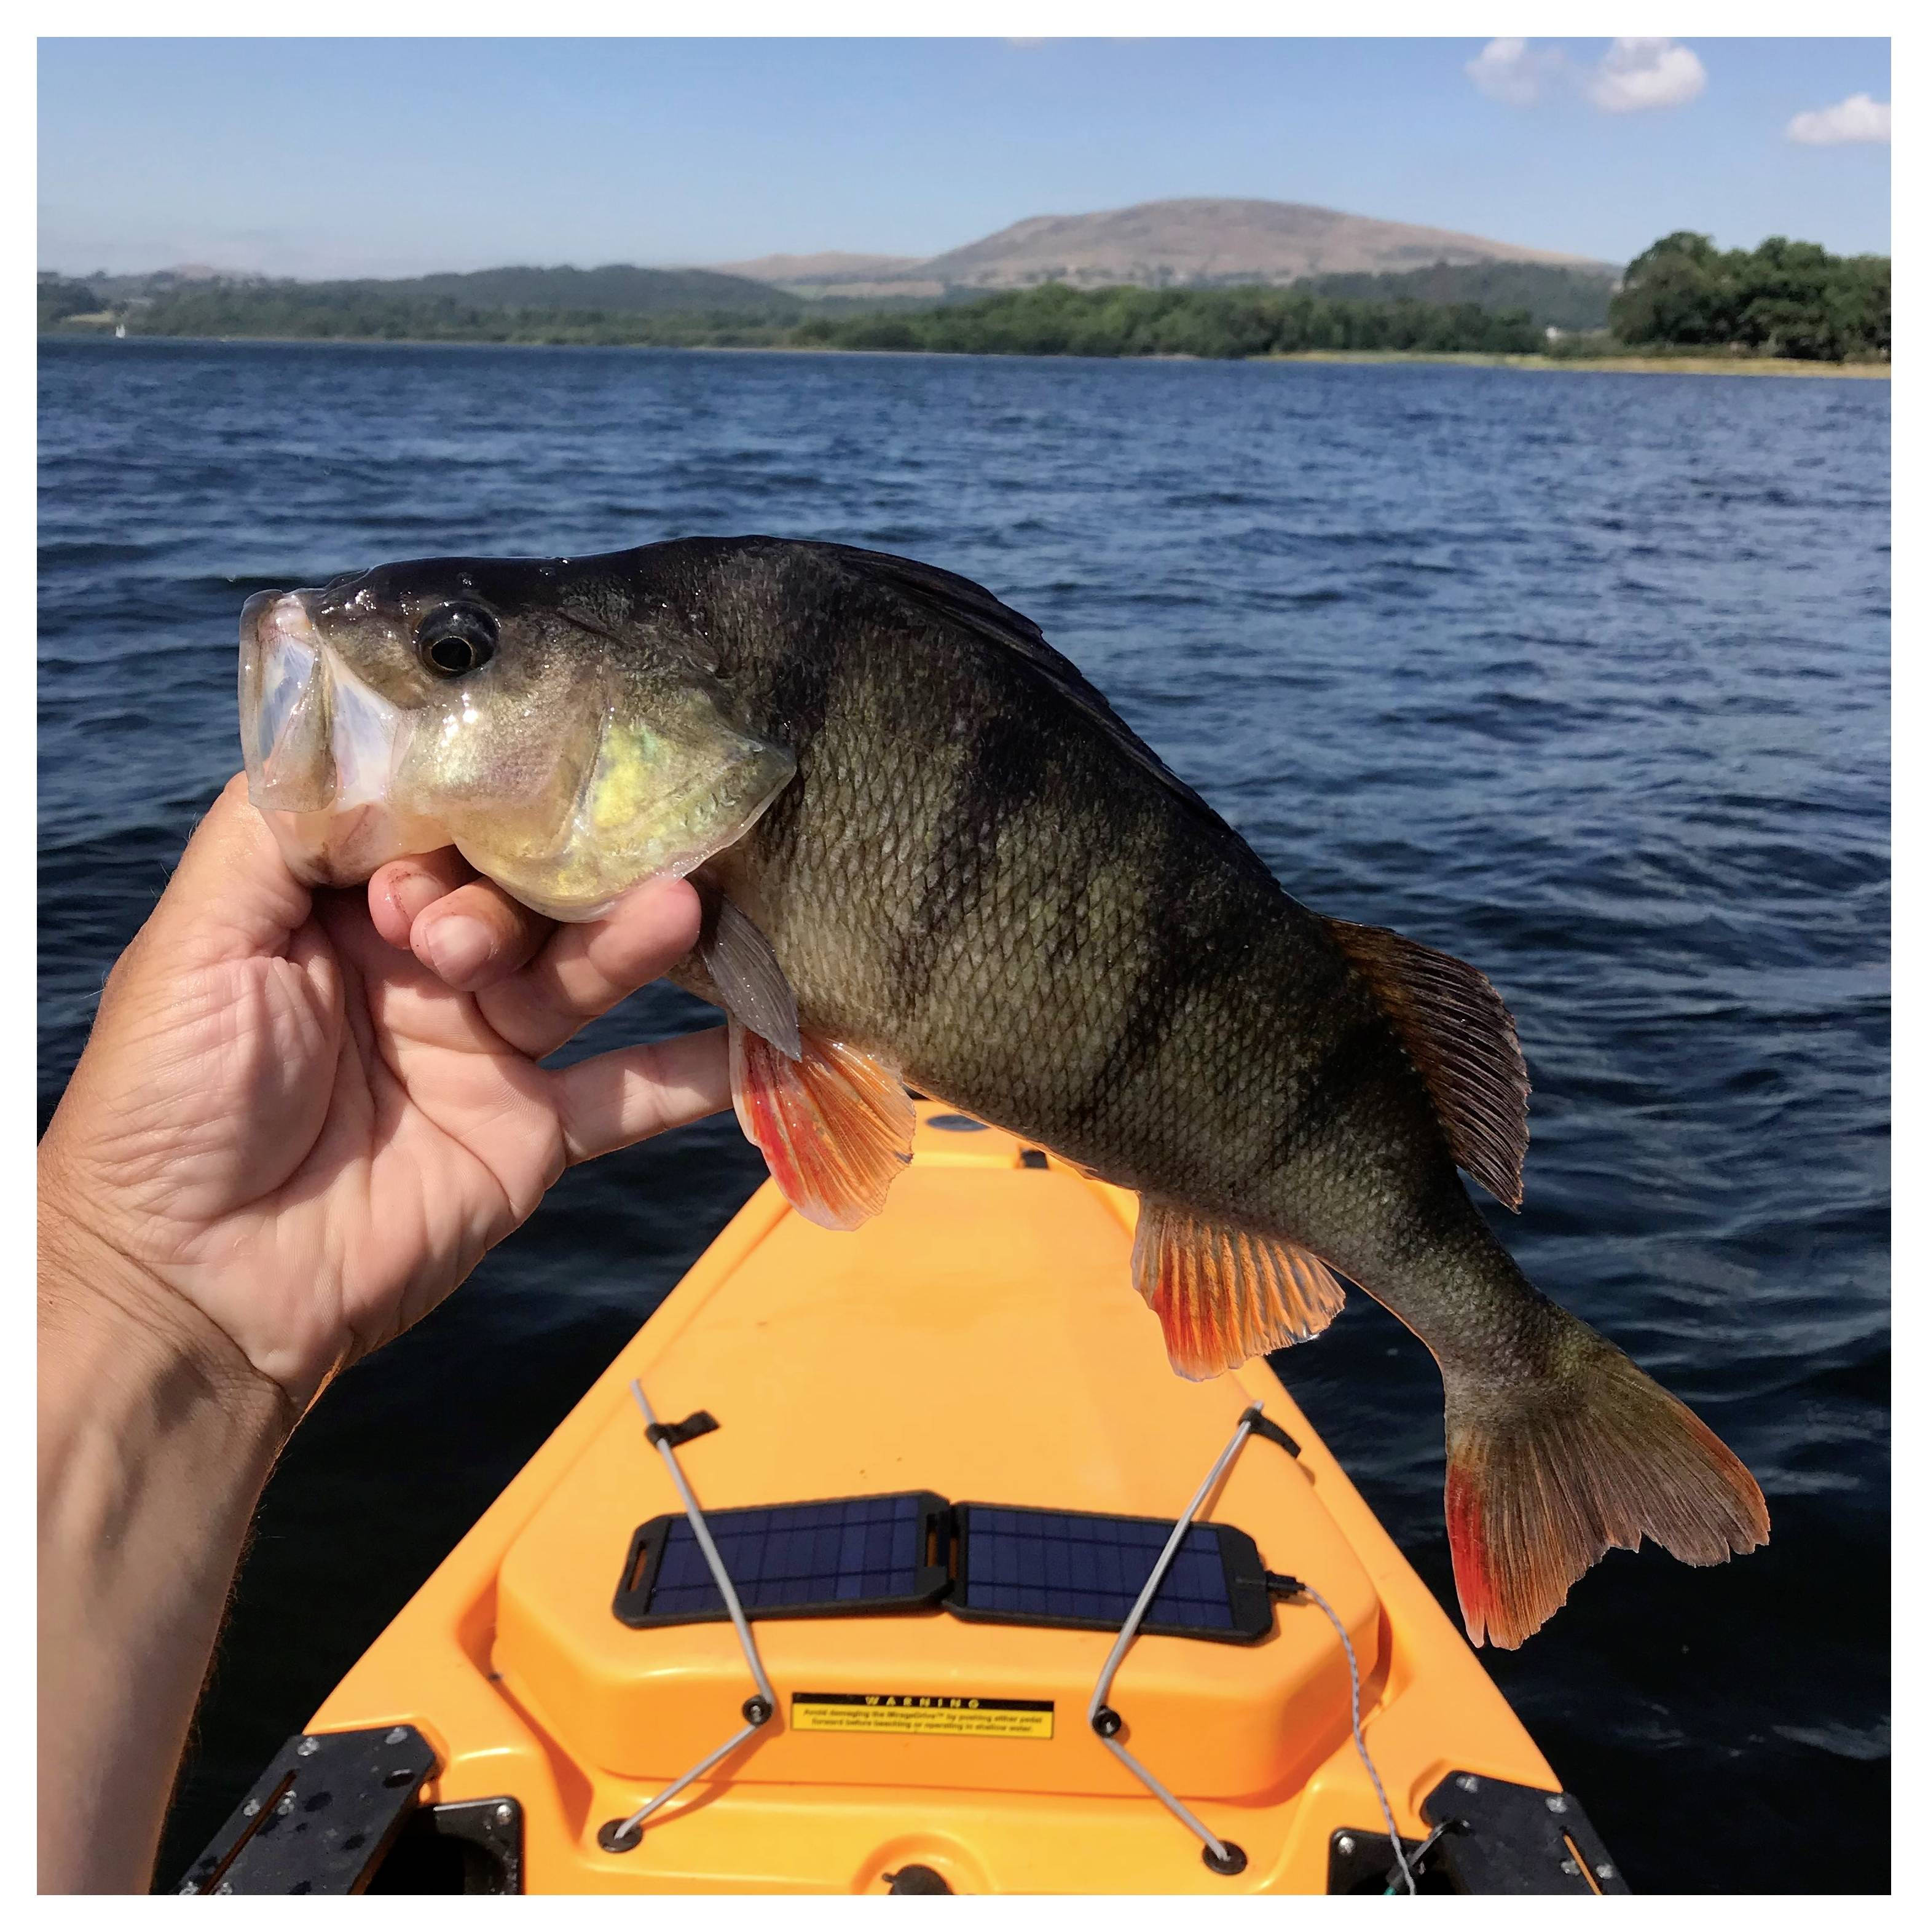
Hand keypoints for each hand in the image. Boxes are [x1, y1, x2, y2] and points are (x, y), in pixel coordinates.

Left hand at [38, 773, 728, 1414]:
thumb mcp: (195, 943)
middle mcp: (424, 965)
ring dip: (636, 942)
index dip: (468, 804)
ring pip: (584, 974)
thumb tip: (374, 736)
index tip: (496, 794)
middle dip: (549, 877)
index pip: (439, 824)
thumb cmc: (165, 1107)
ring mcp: (486, 1049)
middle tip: (538, 901)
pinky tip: (774, 1036)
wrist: (194, 1292)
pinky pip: (632, 1093)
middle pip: (524, 891)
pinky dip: (702, 1072)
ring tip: (680, 915)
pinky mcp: (533, 1133)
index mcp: (342, 906)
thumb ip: (278, 830)